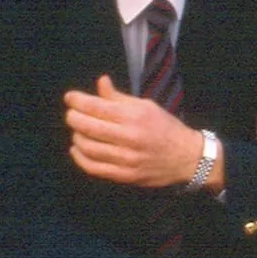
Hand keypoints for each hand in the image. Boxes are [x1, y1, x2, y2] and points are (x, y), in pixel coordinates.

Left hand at [65, 75, 202, 187]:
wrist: (186, 157)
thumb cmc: (165, 127)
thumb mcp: (146, 106)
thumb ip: (119, 97)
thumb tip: (101, 82)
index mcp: (135, 117)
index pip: (97, 107)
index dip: (78, 101)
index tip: (69, 97)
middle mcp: (129, 137)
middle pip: (88, 127)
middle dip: (73, 118)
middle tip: (71, 114)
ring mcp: (126, 159)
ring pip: (88, 147)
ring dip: (76, 136)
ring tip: (78, 130)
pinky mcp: (125, 175)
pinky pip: (93, 167)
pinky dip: (80, 158)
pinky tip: (77, 149)